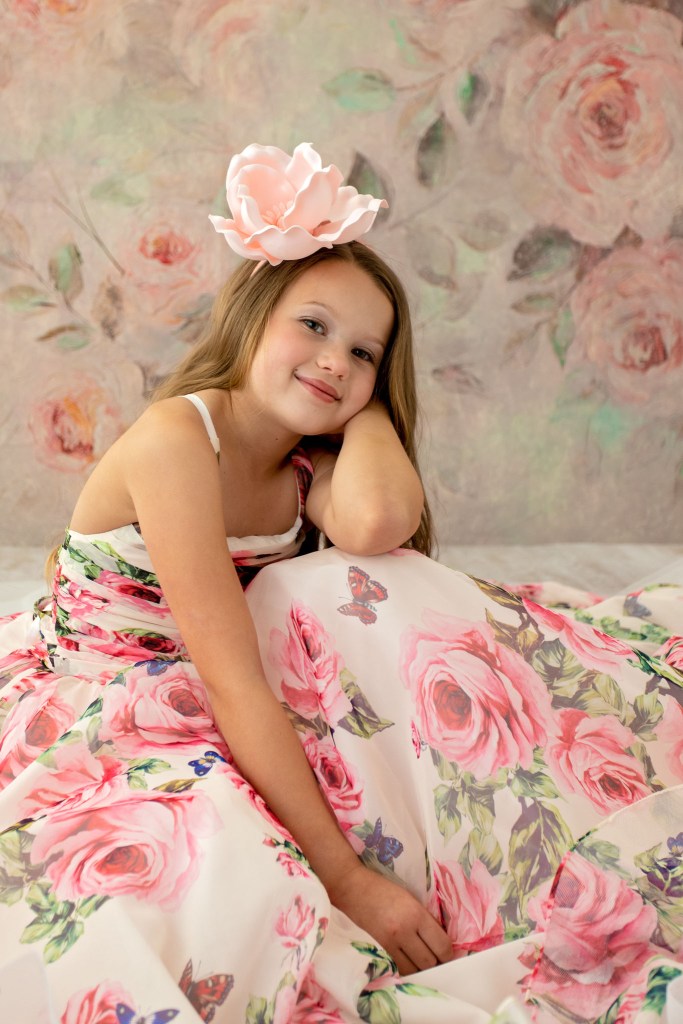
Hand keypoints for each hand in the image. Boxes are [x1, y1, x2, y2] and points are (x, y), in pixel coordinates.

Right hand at [328, 862, 453, 974]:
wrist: (352, 888)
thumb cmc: (383, 889)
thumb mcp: (410, 899)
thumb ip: (426, 919)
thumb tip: (442, 941)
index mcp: (416, 914)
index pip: (441, 945)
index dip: (448, 953)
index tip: (447, 953)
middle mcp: (404, 930)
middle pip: (429, 962)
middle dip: (435, 963)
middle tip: (435, 958)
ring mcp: (389, 943)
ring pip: (414, 971)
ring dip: (420, 969)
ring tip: (420, 961)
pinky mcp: (377, 951)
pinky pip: (397, 970)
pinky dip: (405, 970)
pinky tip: (407, 963)